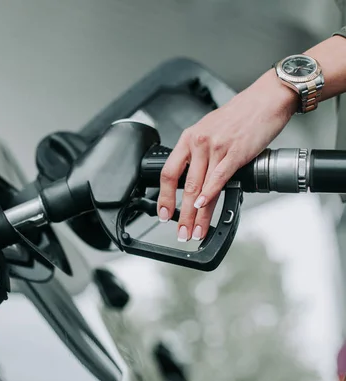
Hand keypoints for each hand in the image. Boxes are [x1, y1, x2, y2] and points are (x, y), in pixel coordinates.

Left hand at [157, 71, 297, 241]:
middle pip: (184, 186)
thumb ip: (199, 152)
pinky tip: (205, 208)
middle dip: (182, 214)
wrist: (264, 100)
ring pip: (200, 188)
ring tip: (195, 231)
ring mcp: (215, 148)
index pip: (168, 172)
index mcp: (188, 138)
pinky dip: (210, 195)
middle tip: (181, 232)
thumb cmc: (239, 115)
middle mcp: (198, 143)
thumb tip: (193, 177)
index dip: (164, 196)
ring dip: (197, 214)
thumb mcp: (208, 130)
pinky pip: (218, 178)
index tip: (164, 213)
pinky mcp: (234, 153)